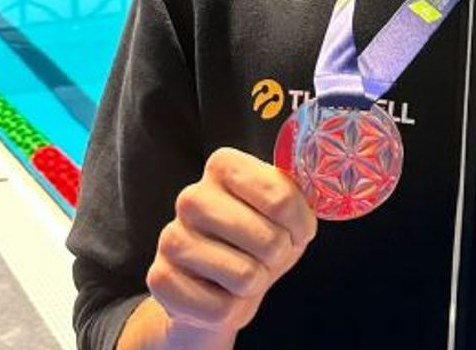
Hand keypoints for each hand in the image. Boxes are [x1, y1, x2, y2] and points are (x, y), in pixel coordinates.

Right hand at [145, 147, 318, 344]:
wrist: (217, 286)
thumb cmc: (257, 240)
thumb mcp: (285, 213)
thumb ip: (297, 197)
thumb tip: (315, 190)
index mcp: (223, 166)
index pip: (282, 198)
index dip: (300, 224)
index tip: (296, 230)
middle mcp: (191, 197)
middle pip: (268, 239)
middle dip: (279, 256)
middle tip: (267, 255)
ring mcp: (171, 237)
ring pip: (246, 276)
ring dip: (256, 283)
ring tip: (242, 273)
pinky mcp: (160, 279)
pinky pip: (221, 308)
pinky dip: (232, 309)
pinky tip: (218, 292)